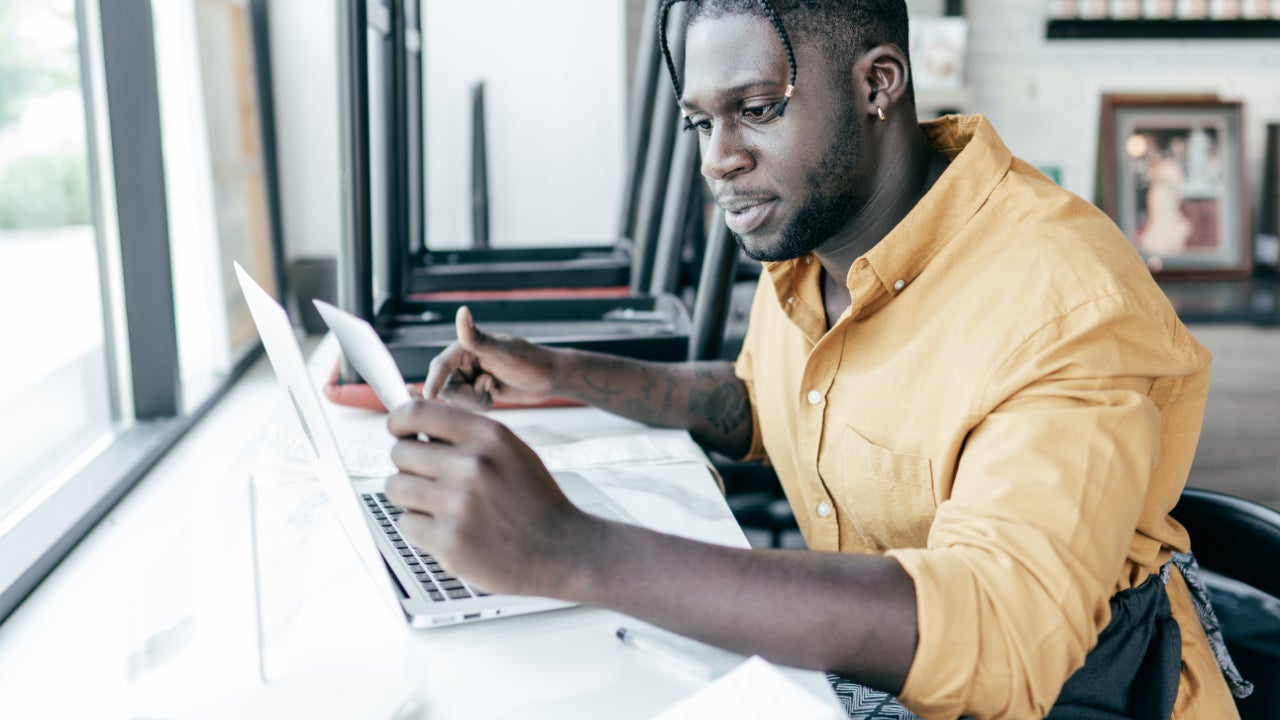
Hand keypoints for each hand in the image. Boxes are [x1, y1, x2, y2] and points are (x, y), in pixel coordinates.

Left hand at [384, 400, 599, 595]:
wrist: (562, 550)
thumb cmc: (534, 501)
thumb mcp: (511, 451)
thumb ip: (467, 435)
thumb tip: (415, 423)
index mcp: (489, 437)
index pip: (418, 413)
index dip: (399, 421)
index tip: (398, 431)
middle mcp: (474, 466)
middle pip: (400, 453)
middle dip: (409, 466)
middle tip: (429, 479)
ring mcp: (460, 505)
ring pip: (396, 487)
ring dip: (411, 497)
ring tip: (439, 506)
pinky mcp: (449, 542)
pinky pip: (406, 523)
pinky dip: (421, 528)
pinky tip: (448, 530)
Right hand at [423, 306, 557, 410]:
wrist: (551, 378)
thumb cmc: (530, 361)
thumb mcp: (503, 351)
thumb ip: (477, 338)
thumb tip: (462, 311)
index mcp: (465, 346)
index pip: (440, 366)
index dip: (432, 381)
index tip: (428, 397)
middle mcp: (465, 360)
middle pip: (446, 387)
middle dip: (466, 394)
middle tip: (489, 388)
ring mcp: (471, 376)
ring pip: (456, 399)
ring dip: (475, 400)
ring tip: (494, 389)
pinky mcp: (479, 390)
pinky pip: (468, 406)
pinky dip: (482, 404)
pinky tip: (496, 394)